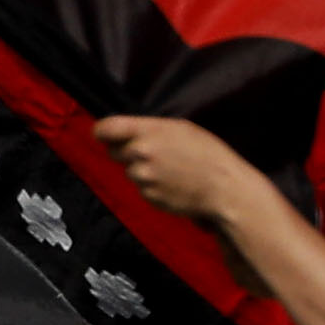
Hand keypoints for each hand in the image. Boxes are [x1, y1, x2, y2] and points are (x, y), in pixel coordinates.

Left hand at [92, 115, 266, 228]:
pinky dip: (152, 185)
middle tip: (152, 151)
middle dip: (126, 150)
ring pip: (129, 171)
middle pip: (113, 151)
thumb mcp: (179, 128)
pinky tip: (173, 181)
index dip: (102, 131)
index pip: (104, 129)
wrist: (223, 187)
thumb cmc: (206, 153)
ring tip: (170, 168)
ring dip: (142, 169)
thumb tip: (123, 132)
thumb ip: (147, 128)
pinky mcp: (148, 196)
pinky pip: (141, 188)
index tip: (104, 133)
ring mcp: (143, 178)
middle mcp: (140, 154)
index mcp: (147, 132)